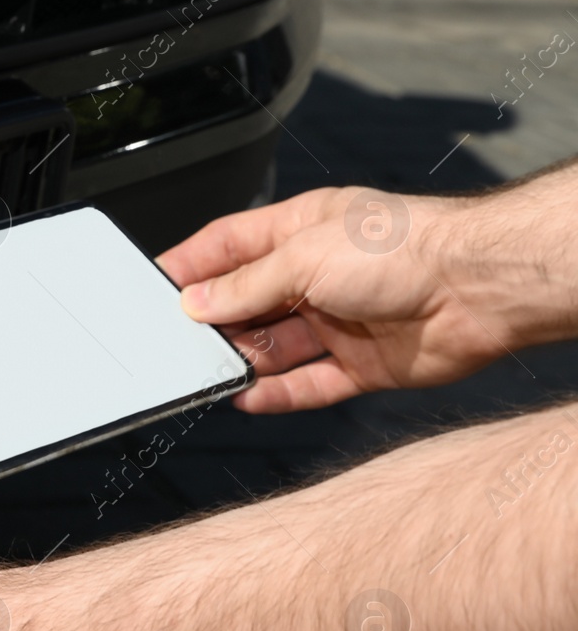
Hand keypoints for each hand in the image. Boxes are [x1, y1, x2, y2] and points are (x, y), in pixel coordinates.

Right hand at [160, 186, 511, 412]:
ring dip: (244, 362)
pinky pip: (309, 385)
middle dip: (213, 322)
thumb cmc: (404, 249)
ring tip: (210, 373)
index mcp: (301, 231)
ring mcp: (340, 322)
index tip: (153, 288)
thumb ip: (246, 284)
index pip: (228, 247)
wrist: (477, 288)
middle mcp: (319, 275)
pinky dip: (278, 395)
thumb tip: (198, 302)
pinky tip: (248, 399)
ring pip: (275, 349)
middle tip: (177, 342)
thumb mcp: (303, 255)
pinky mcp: (363, 365)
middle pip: (248, 303)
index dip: (190, 267)